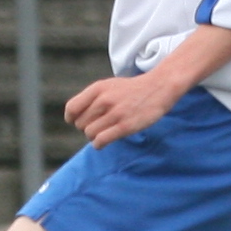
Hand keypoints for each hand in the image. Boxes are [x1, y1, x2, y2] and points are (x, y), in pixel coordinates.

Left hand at [62, 73, 176, 147]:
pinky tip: (105, 141)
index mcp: (97, 88)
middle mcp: (104, 100)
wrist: (158, 87)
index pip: (72, 109)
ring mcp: (115, 113)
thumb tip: (73, 118)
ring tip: (104, 133)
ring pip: (89, 134)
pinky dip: (99, 144)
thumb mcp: (108, 86)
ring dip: (94, 137)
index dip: (72, 119)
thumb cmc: (130, 90)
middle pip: (80, 124)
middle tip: (99, 126)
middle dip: (87, 128)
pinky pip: (101, 140)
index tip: (79, 122)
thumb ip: (91, 98)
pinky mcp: (125, 126)